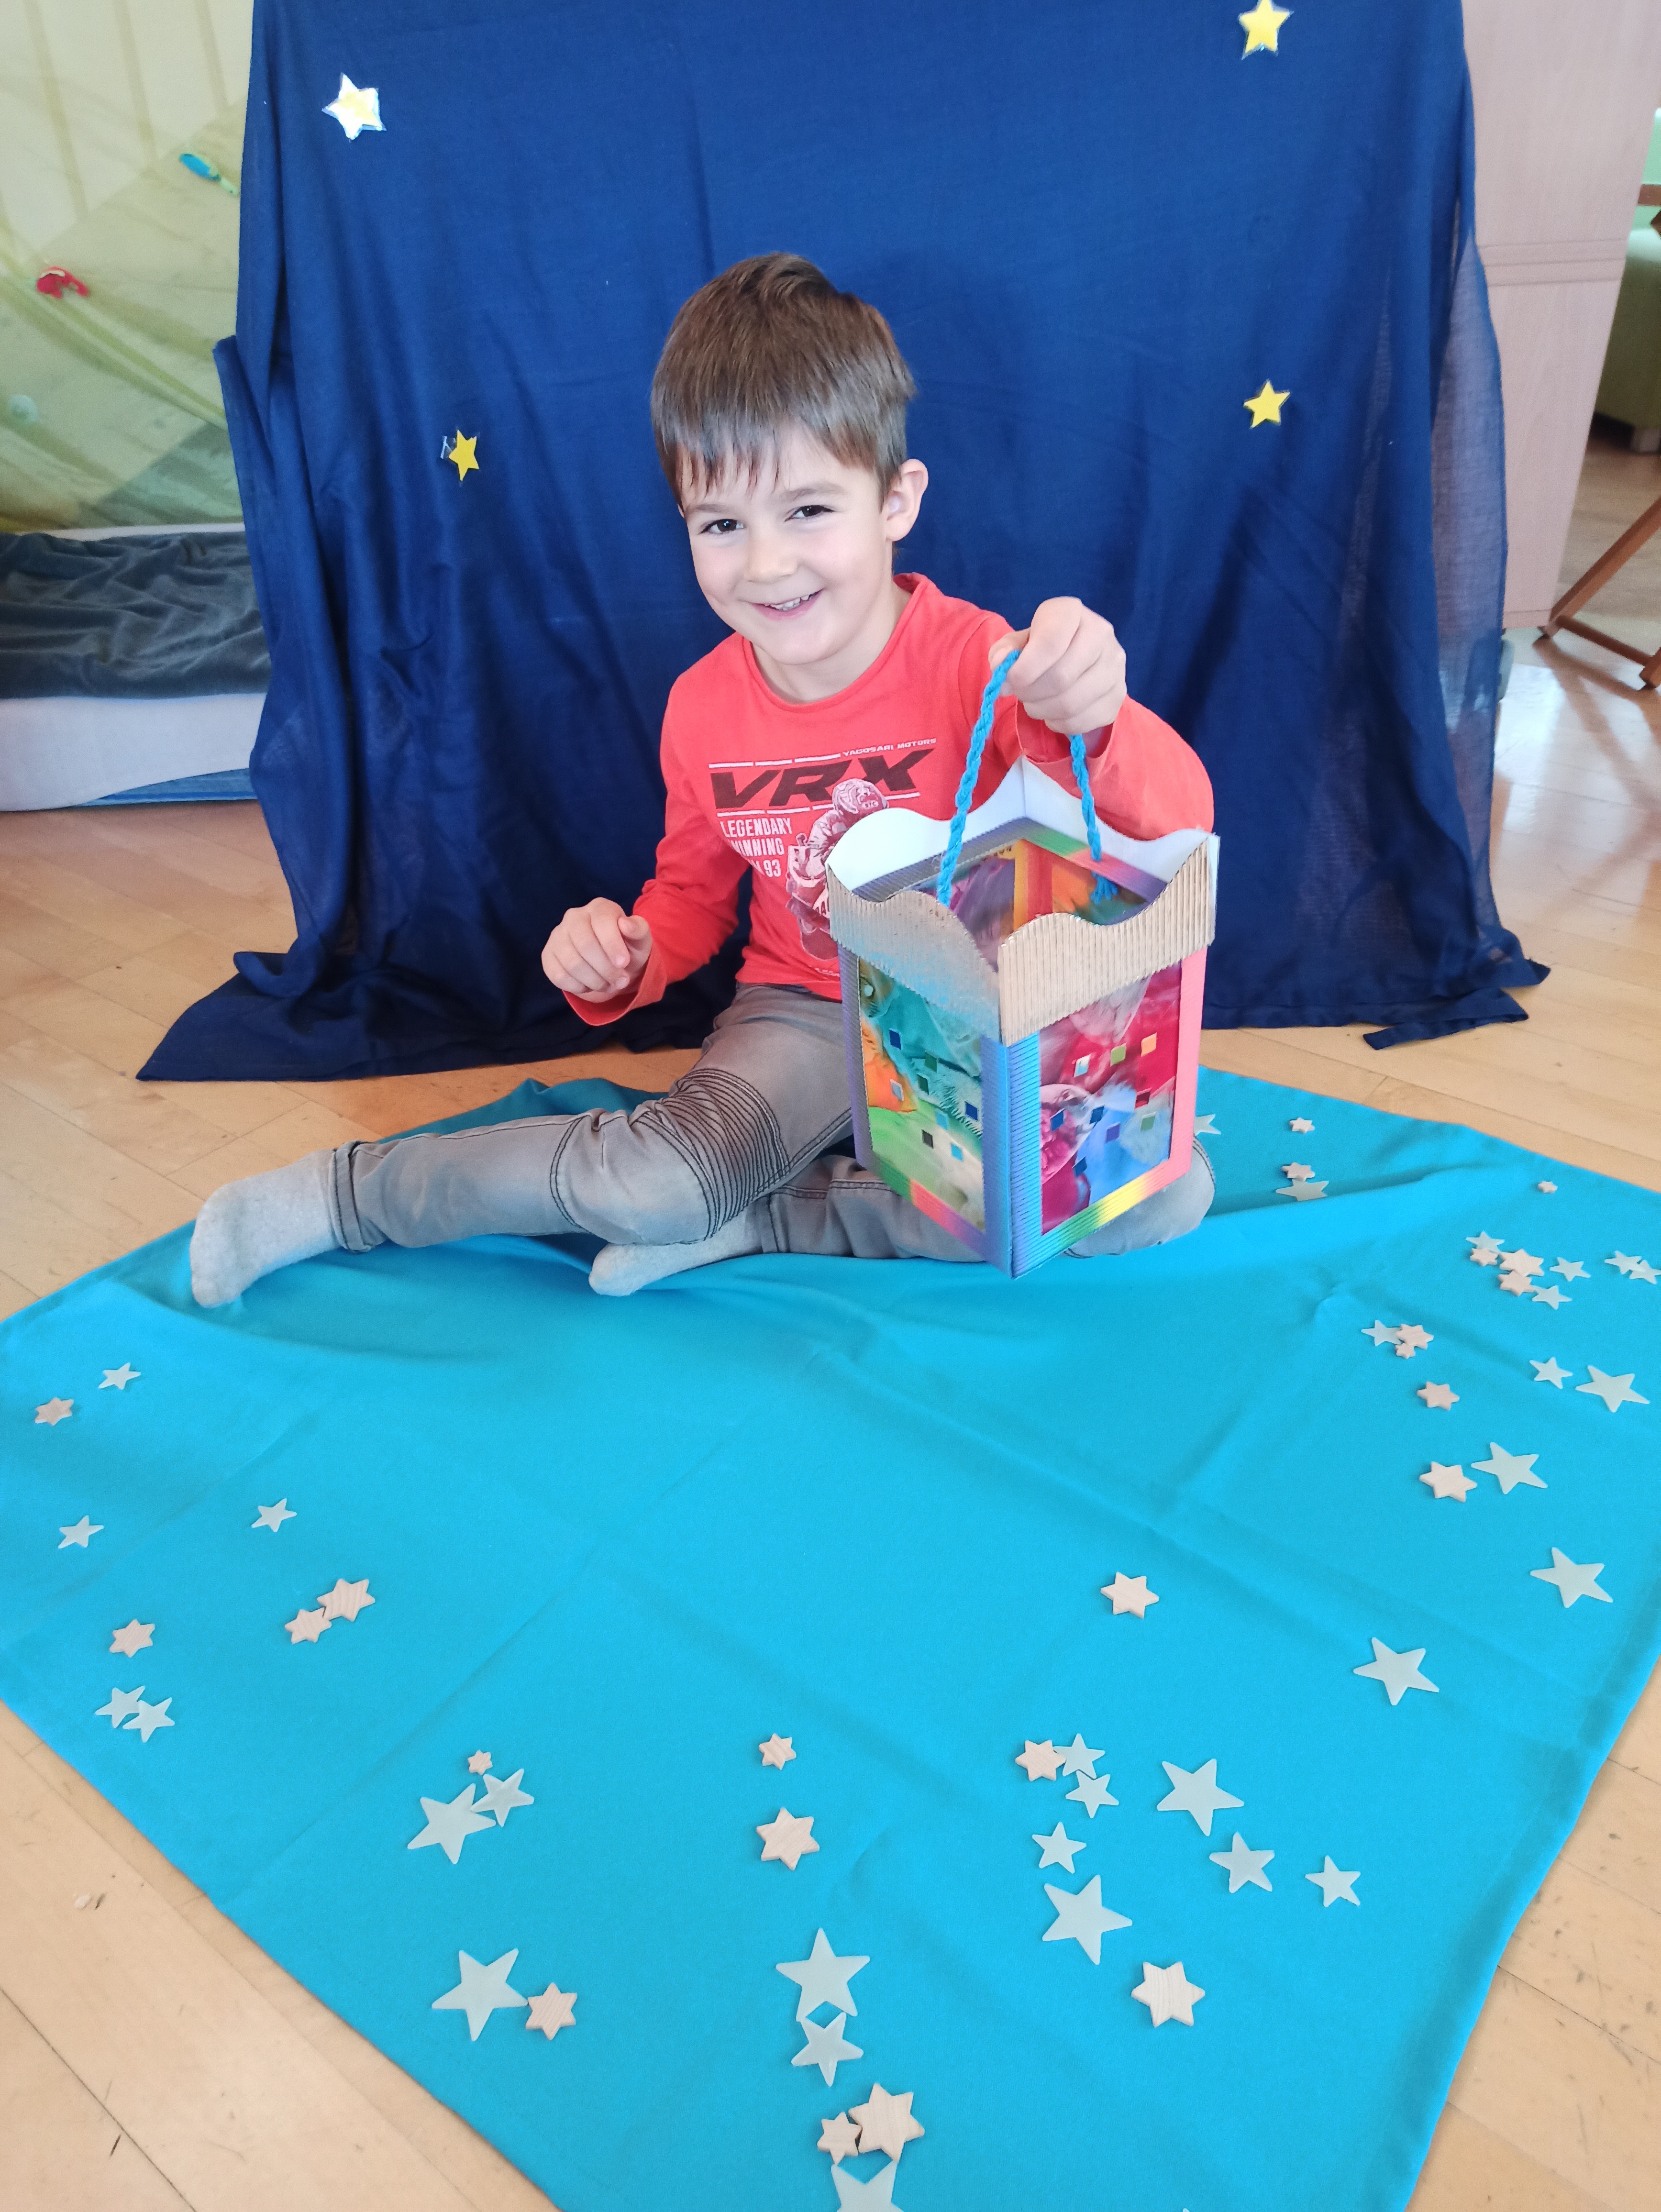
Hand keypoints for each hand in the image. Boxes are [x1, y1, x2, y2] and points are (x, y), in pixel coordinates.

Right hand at [541, 899, 652, 999]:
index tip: (624, 963)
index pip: (602, 922)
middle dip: (606, 969)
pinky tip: (591, 985)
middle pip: (585, 945)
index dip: (613, 945)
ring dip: (595, 981)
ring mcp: (557, 936)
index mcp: (599, 908)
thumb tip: (626, 924)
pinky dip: (579, 987)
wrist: (612, 963)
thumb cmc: (627, 948)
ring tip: (609, 985)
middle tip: (621, 981)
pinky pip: (559, 976)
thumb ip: (639, 930)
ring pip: (572, 964)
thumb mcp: (640, 940)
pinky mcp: (548, 956)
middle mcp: (574, 917)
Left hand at [989, 598, 1126, 735]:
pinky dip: (1059, 723)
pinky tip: (1053, 712)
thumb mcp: (1018, 643)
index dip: (1024, 669)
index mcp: (1071, 612)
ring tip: (1034, 704)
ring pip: (1071, 703)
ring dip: (1042, 710)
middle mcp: (1101, 633)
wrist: (1077, 661)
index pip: (1051, 642)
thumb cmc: (1041, 649)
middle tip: (1020, 694)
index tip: (1008, 682)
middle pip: (1061, 677)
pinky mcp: (1118, 694)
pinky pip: (1082, 720)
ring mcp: (1115, 665)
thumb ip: (1004, 651)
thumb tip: (1001, 664)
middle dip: (1031, 693)